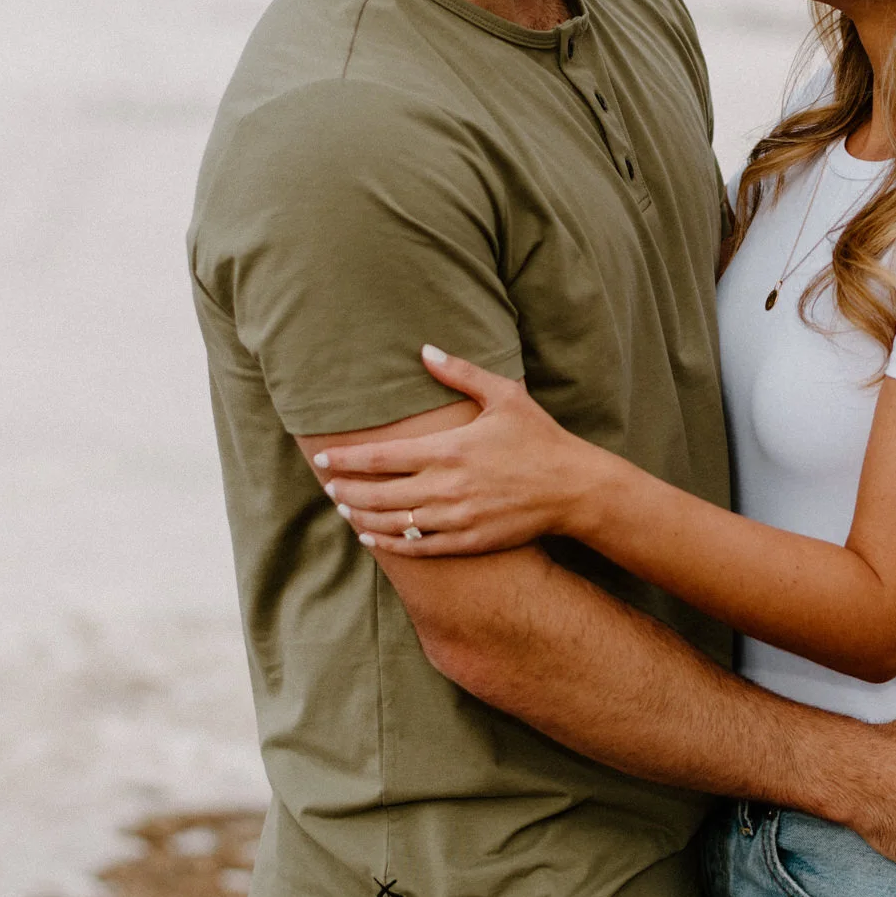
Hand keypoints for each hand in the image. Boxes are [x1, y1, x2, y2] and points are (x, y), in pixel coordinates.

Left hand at [317, 346, 599, 555]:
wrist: (573, 488)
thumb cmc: (539, 437)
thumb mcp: (504, 395)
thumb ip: (460, 373)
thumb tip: (425, 349)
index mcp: (448, 449)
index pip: (380, 456)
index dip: (345, 459)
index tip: (322, 457)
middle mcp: (446, 486)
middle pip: (378, 493)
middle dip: (346, 490)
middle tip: (327, 486)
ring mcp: (455, 517)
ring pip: (393, 522)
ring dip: (362, 516)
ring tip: (344, 509)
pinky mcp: (468, 541)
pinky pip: (417, 546)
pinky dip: (389, 543)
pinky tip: (373, 537)